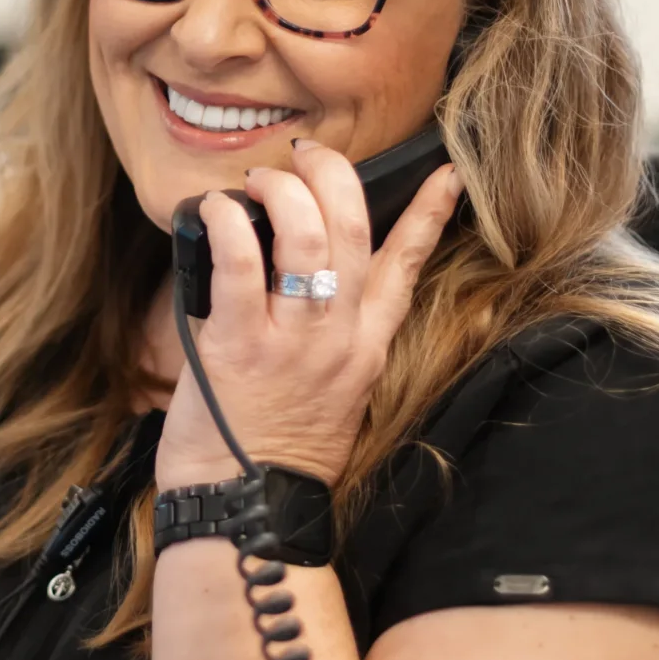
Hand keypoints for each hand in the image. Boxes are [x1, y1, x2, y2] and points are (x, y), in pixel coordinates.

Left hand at [154, 144, 461, 491]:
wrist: (246, 505)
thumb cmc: (278, 449)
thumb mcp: (337, 392)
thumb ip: (337, 336)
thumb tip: (310, 279)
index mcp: (367, 345)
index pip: (408, 265)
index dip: (429, 212)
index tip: (444, 172)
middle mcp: (339, 337)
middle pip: (354, 230)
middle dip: (331, 174)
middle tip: (303, 155)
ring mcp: (292, 340)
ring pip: (306, 237)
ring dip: (280, 191)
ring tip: (257, 181)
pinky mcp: (238, 345)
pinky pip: (239, 262)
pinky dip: (226, 223)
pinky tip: (214, 212)